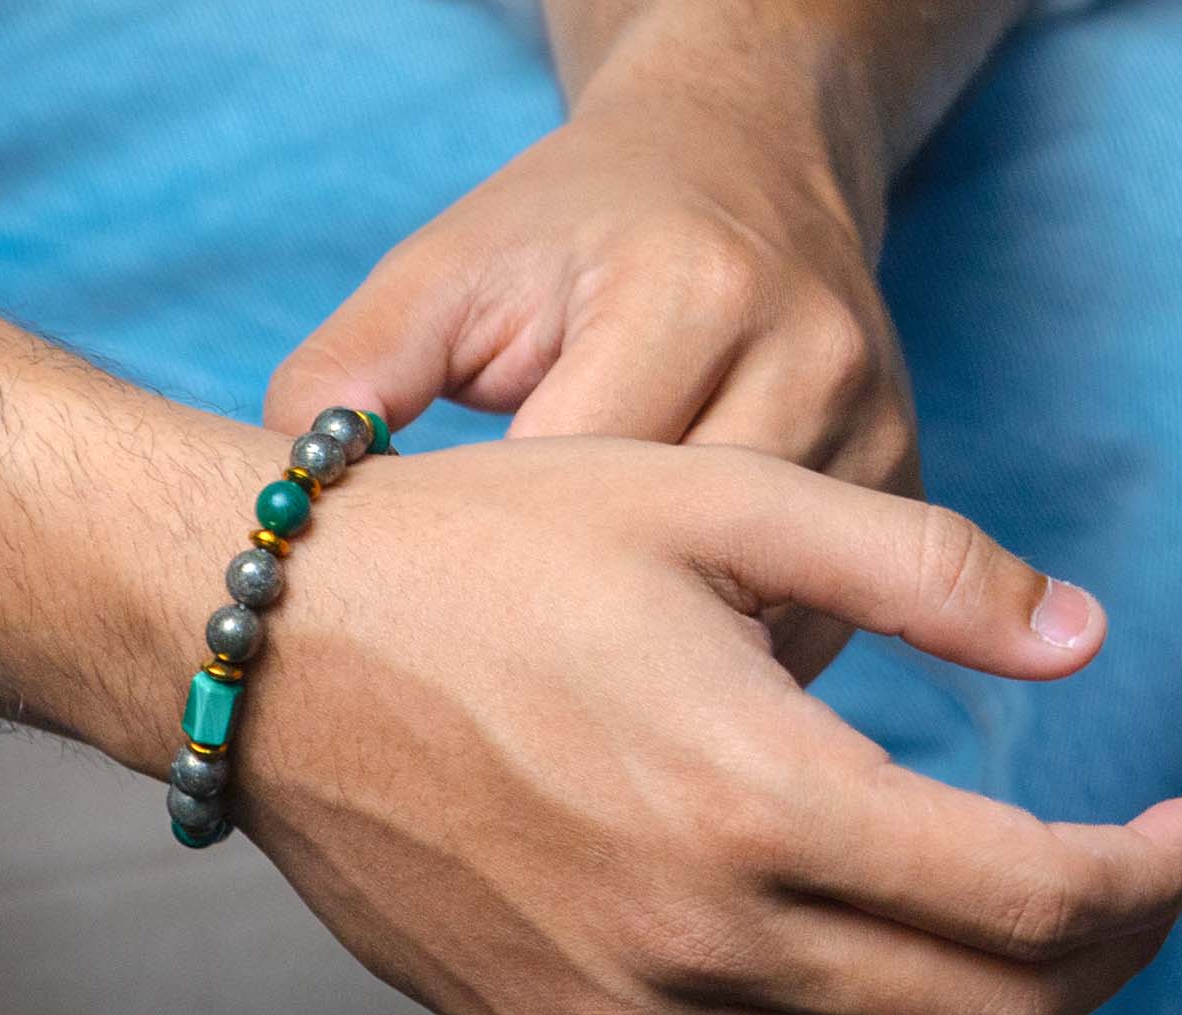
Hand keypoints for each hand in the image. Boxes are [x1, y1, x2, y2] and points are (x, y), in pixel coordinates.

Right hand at [147, 438, 1181, 1014]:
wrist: (276, 651)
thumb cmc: (479, 556)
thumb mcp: (706, 504)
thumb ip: (919, 568)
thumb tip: (1083, 633)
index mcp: (758, 798)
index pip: (1040, 903)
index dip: (1151, 875)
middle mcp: (697, 942)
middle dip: (1096, 956)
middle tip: (1108, 880)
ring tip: (966, 927)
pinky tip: (828, 991)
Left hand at [266, 82, 911, 681]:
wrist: (743, 153)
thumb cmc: (572, 221)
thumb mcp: (445, 273)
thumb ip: (348, 380)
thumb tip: (276, 525)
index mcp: (681, 296)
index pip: (580, 498)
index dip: (500, 582)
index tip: (441, 628)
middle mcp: (802, 358)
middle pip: (688, 576)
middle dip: (588, 645)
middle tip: (507, 695)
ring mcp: (872, 422)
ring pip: (763, 617)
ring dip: (674, 669)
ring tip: (588, 694)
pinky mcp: (904, 470)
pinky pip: (819, 618)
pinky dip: (740, 660)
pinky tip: (671, 668)